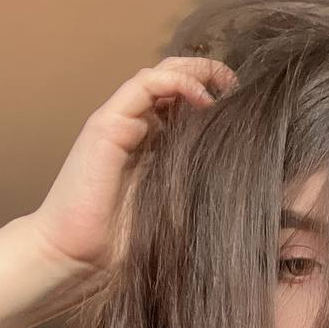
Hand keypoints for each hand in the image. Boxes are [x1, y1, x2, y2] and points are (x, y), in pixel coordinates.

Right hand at [28, 56, 238, 278]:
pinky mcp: (108, 124)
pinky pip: (144, 86)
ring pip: (159, 76)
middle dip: (207, 74)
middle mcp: (137, 129)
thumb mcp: (179, 212)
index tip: (245, 107)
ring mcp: (120, 123)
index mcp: (154, 148)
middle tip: (237, 84)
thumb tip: (251, 190)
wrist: (76, 256)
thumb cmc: (124, 245)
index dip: (213, 98)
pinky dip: (176, 83)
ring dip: (195, 71)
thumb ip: (200, 190)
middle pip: (172, 81)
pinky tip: (202, 98)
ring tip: (226, 81)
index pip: (183, 105)